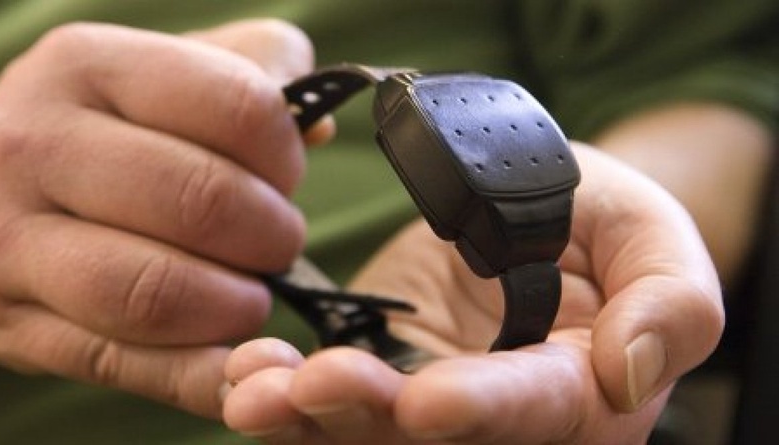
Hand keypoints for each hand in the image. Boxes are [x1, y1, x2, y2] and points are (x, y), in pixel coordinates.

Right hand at [0, 19, 323, 417]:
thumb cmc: (97, 130)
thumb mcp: (158, 74)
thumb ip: (250, 72)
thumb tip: (317, 125)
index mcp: (89, 65)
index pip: (239, 108)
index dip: (287, 157)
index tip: (285, 178)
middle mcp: (36, 144)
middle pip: (204, 202)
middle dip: (271, 237)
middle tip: (275, 246)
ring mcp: (8, 239)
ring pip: (156, 292)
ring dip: (233, 308)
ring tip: (246, 299)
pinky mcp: (8, 321)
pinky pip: (123, 362)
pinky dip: (197, 376)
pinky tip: (236, 367)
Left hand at [222, 144, 723, 443]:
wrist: (552, 217)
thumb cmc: (611, 228)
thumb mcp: (658, 243)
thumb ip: (669, 307)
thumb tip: (630, 373)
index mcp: (579, 393)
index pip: (534, 412)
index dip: (481, 409)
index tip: (423, 403)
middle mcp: (499, 416)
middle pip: (429, 440)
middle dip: (361, 416)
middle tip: (295, 387)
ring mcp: (435, 396)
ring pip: (367, 431)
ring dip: (303, 414)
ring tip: (252, 385)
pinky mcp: (387, 369)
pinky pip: (332, 397)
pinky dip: (286, 389)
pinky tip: (249, 367)